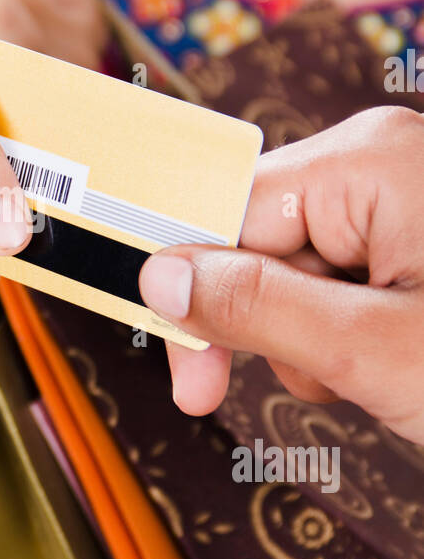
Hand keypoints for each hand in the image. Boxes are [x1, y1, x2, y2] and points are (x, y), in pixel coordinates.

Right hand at [137, 107, 423, 444]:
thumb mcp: (373, 348)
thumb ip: (257, 308)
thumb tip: (159, 278)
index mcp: (366, 161)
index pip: (227, 213)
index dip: (190, 290)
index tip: (179, 366)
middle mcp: (377, 164)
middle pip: (255, 243)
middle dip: (258, 325)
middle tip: (223, 396)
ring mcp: (399, 202)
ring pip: (293, 274)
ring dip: (308, 341)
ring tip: (367, 379)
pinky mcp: (411, 242)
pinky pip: (336, 283)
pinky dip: (344, 336)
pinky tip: (386, 367)